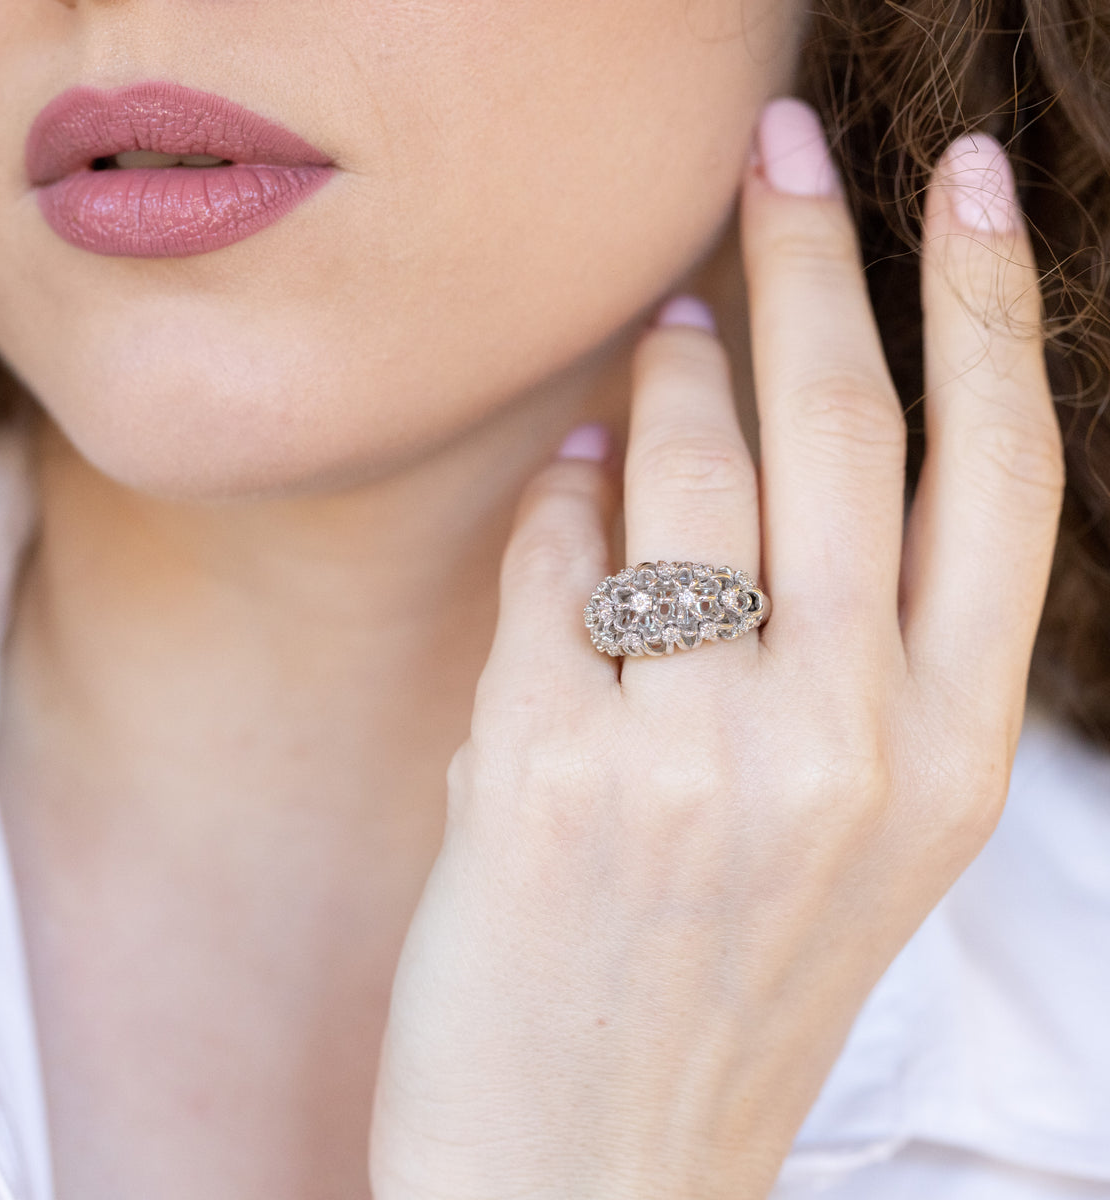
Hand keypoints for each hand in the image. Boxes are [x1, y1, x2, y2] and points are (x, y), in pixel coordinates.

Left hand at [368, 97, 1064, 1199]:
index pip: (997, 477)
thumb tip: (708, 422)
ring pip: (687, 466)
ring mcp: (695, 759)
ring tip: (670, 319)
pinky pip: (553, 562)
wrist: (591, 1177)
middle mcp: (847, 745)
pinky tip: (569, 482)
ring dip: (673, 367)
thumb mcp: (843, 831)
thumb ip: (823, 641)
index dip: (988, 308)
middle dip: (812, 253)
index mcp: (950, 759)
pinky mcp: (545, 773)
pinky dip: (560, 503)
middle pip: (844, 426)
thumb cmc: (716, 991)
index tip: (966, 182)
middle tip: (780, 148)